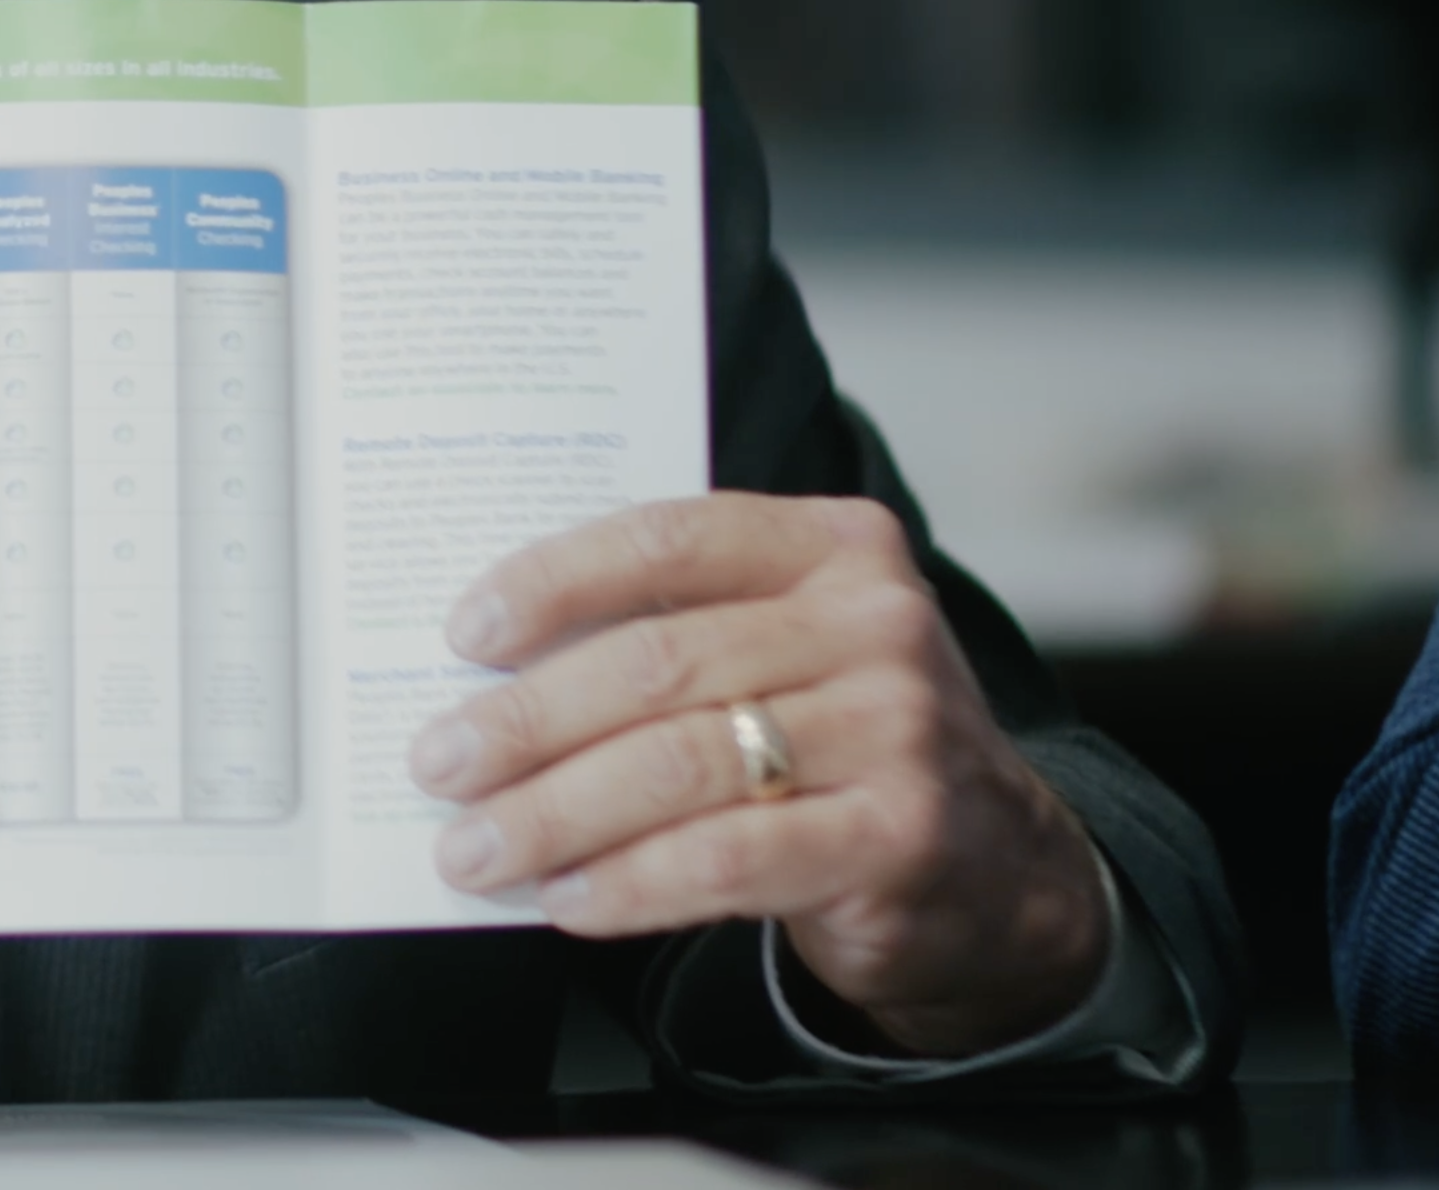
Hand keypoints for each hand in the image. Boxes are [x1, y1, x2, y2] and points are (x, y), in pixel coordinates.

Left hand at [406, 492, 1111, 1056]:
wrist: (1000, 867)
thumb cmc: (846, 741)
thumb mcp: (790, 650)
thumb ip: (681, 629)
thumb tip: (492, 672)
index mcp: (835, 547)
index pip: (667, 540)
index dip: (552, 581)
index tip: (464, 635)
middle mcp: (876, 625)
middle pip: (658, 665)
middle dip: (525, 721)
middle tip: (438, 764)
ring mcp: (897, 732)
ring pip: (679, 766)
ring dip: (553, 814)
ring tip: (474, 848)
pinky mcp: (898, 838)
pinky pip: (727, 859)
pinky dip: (629, 881)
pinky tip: (567, 899)